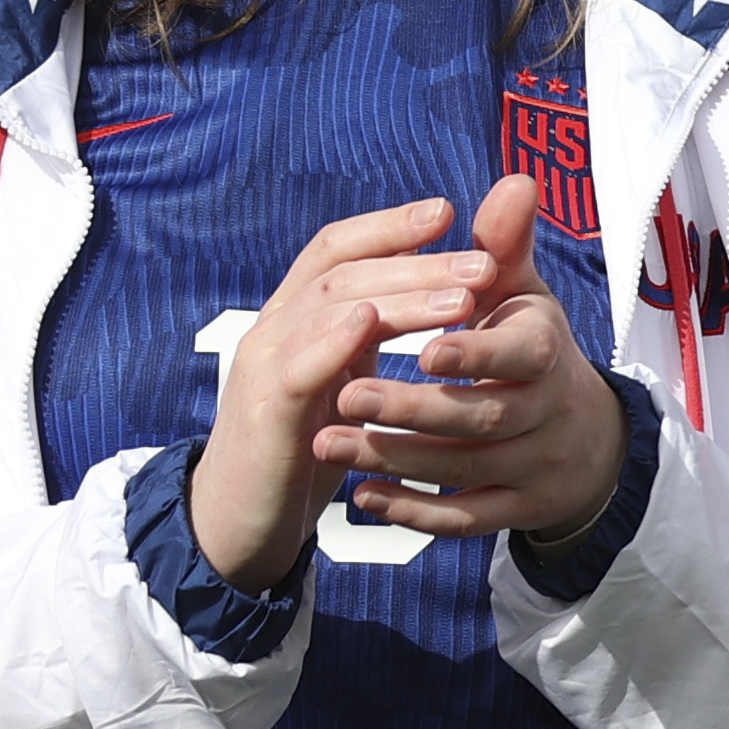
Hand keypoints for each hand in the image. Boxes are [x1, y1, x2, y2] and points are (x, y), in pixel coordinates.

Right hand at [190, 196, 493, 591]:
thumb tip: (435, 281)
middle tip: (485, 261)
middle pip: (345, 273)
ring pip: (328, 311)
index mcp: (297, 315)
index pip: (336, 250)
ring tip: (462, 297)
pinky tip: (369, 324)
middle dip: (416, 261)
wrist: (243, 517)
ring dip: (399, 298)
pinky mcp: (263, 415)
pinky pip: (296, 368)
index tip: (446, 210)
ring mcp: (262, 367)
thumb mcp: (349, 373)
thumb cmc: (306, 440)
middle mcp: (275, 329)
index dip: (387, 226)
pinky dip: (332, 340)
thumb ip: (380, 327)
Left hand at [310, 176, 631, 547]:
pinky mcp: (519, 510)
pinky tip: (362, 497)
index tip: (423, 348)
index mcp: (549, 354)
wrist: (588, 440)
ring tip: (326, 441)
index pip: (521, 357)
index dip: (475, 355)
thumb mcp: (525, 297)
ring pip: (465, 471)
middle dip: (411, 409)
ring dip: (394, 458)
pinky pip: (467, 520)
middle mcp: (551, 413)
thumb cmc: (532, 352)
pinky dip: (414, 512)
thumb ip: (505, 245)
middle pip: (482, 419)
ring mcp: (537, 467)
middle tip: (344, 395)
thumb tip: (516, 181)